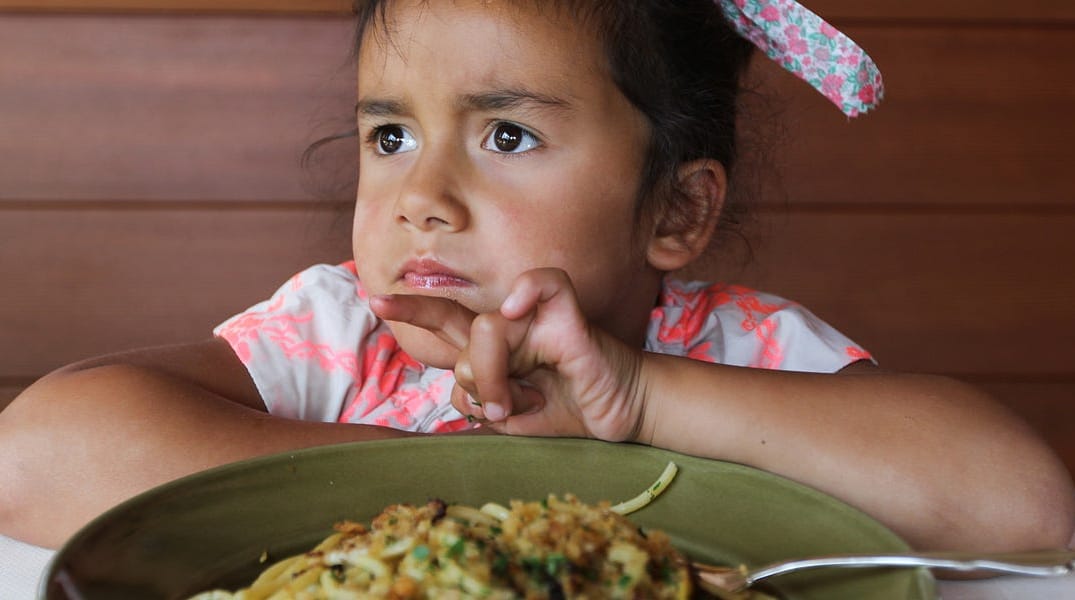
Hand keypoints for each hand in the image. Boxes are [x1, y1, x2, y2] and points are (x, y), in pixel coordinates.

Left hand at [369, 268, 645, 440]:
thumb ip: (479, 401)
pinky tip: (517, 308)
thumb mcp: (510, 418)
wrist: (621, 413)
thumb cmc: (567, 410)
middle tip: (497, 409)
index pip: (445, 322)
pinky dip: (525, 290)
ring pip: (486, 328)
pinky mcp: (570, 318)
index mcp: (493, 348)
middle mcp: (509, 327)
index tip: (373, 300)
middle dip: (457, 365)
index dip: (411, 310)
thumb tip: (465, 391)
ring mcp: (536, 319)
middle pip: (457, 325)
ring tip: (518, 404)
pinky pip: (542, 282)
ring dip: (493, 376)